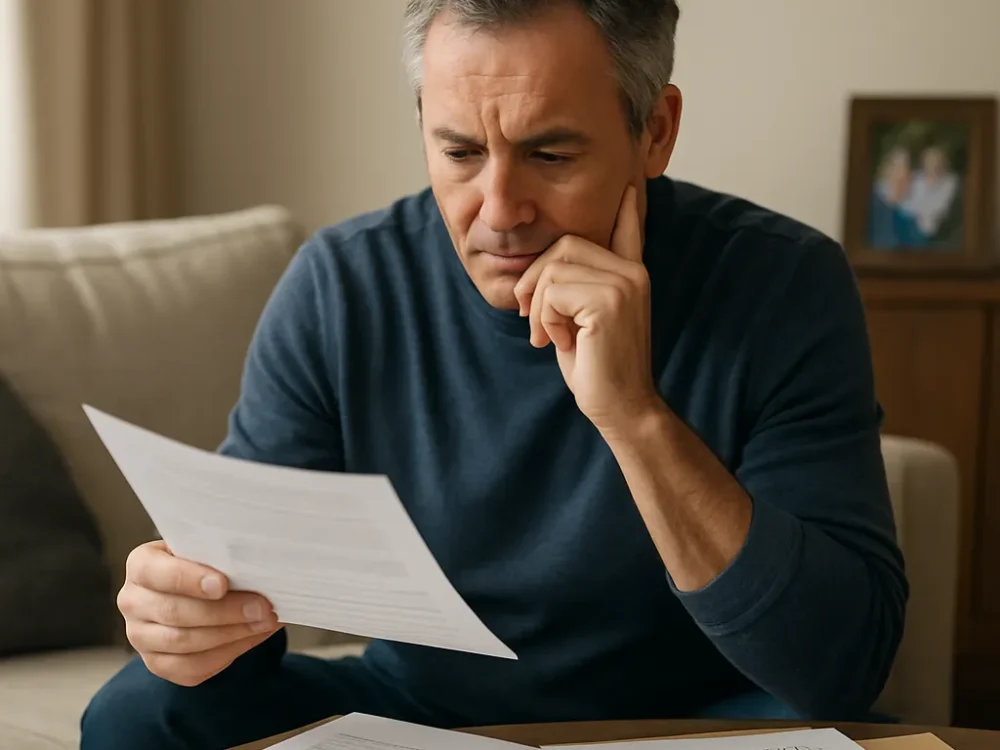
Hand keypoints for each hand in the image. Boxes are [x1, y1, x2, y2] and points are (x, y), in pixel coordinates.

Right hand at [117, 540, 280, 686]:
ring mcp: (141, 637)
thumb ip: (219, 556)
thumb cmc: (203, 565)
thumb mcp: (205, 550)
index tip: (222, 584)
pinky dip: (227, 653)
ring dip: (231, 634)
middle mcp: (133, 602)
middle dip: (224, 611)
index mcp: (141, 566)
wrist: (193, 591)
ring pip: (184, 643)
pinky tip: (251, 637)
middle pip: (175, 613)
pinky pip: (191, 667)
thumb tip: (256, 569)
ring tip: (264, 622)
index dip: (190, 580)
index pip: (158, 573)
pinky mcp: (157, 664)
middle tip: (262, 607)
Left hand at [512, 185, 660, 432]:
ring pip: (553, 268)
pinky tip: (558, 342)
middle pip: (565, 245)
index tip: (631, 187)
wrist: (621, 408)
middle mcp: (633, 273)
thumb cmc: (598, 369)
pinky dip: (543, 318)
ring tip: (545, 335)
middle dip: (534, 278)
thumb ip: (575, 292)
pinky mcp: (609, 301)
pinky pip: (552, 292)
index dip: (627, 209)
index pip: (628, 231)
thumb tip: (545, 272)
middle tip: (528, 316)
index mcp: (631, 276)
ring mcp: (624, 284)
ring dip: (536, 305)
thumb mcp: (582, 322)